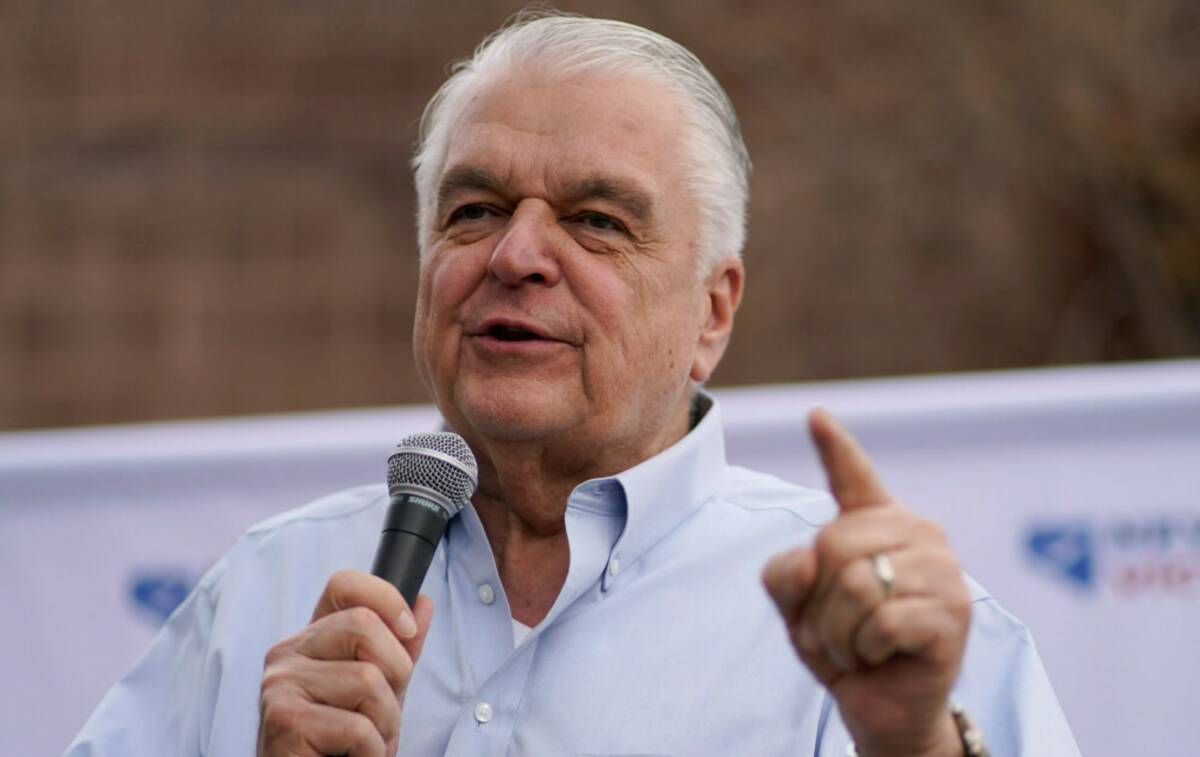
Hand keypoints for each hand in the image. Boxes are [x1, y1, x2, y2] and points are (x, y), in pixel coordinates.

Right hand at [256, 570, 433, 756]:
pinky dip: (370, 752)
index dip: (386, 598)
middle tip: (383, 713)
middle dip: (396, 674)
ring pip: (367, 680)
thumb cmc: (344, 745)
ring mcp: (280, 686)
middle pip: (363, 624)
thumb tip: (423, 602)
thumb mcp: (382, 692)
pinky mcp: (284, 721)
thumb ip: (400, 650)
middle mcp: (287, 655)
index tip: (408, 631)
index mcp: (311, 640)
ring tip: (367, 744)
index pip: (344, 584)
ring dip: (385, 724)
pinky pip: (357, 727)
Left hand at [762, 409, 970, 756]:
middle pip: (833, 543)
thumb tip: (809, 557)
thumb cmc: (843, 644)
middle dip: (818, 601)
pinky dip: (865, 649)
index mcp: (877, 522)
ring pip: (856, 586)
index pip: (852, 476)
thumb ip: (784, 575)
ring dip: (838, 632)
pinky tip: (881, 656)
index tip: (815, 416)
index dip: (835, 446)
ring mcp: (942, 570)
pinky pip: (880, 622)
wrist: (882, 705)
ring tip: (857, 646)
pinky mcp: (953, 612)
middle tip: (836, 630)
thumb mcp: (797, 608)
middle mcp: (917, 533)